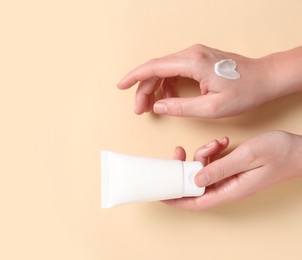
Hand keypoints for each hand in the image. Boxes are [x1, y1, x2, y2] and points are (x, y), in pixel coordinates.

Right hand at [117, 44, 276, 117]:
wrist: (265, 78)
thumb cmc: (245, 91)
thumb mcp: (212, 107)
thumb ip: (181, 107)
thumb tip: (157, 106)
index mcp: (192, 62)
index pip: (153, 67)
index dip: (134, 77)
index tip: (120, 86)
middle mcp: (191, 54)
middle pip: (156, 69)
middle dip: (143, 89)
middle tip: (139, 110)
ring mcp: (194, 55)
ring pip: (164, 70)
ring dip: (154, 88)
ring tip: (150, 107)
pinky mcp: (198, 59)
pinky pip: (174, 70)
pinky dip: (166, 84)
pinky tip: (168, 98)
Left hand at [163, 131, 301, 209]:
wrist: (300, 149)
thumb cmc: (279, 153)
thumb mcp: (247, 157)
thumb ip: (220, 169)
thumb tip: (195, 181)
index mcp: (230, 190)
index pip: (196, 202)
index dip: (176, 199)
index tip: (160, 192)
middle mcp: (228, 187)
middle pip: (195, 184)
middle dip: (184, 168)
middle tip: (179, 151)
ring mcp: (230, 177)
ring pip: (203, 170)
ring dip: (202, 154)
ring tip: (215, 143)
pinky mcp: (233, 168)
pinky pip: (214, 162)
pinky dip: (213, 150)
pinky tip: (221, 142)